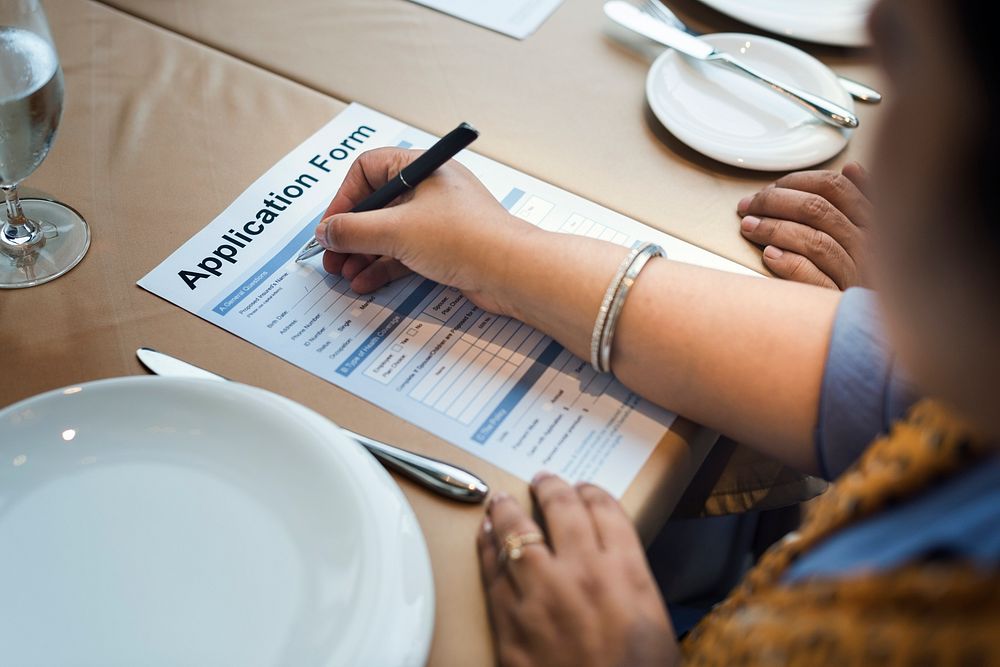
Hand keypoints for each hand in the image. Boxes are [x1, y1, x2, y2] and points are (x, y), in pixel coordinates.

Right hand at [315, 147, 536, 313]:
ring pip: (389, 233)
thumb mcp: (397, 231)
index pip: (368, 170)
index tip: (330, 227)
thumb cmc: (466, 238)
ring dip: (363, 254)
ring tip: (346, 275)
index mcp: (421, 169)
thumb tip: (327, 232)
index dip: (344, 198)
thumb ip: (354, 231)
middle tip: (332, 258)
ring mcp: (438, 220)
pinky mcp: (445, 248)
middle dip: (350, 234)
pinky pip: (404, 253)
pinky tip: (366, 282)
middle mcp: (430, 190)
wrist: (512, 272)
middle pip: (376, 205)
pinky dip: (383, 266)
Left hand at [477, 475, 677, 666]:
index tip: (585, 488)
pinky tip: (484, 534)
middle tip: (543, 479)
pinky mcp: (509, 619)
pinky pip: (492, 569)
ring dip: (507, 508)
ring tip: (500, 498)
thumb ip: (631, 583)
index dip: (592, 492)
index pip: (605, 510)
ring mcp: (540, 593)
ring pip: (516, 531)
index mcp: (625, 571)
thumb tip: (612, 563)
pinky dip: (486, 545)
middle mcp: (581, 571)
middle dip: (551, 487)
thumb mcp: (653, 623)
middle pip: (561, 508)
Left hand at [737, 162, 872, 289]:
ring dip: (774, 229)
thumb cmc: (861, 270)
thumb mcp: (870, 232)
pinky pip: (812, 276)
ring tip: (749, 227)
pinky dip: (789, 262)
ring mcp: (856, 272)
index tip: (768, 189)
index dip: (795, 183)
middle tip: (748, 206)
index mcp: (875, 220)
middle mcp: (869, 244)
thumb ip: (862, 200)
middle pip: (817, 210)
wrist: (872, 322)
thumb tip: (851, 169)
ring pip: (813, 241)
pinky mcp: (838, 298)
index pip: (834, 187)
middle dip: (775, 202)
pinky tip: (769, 255)